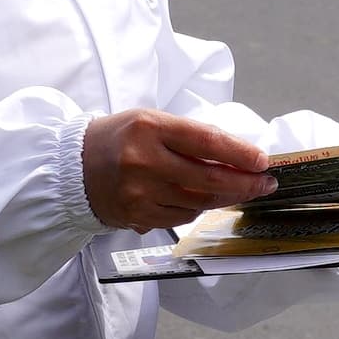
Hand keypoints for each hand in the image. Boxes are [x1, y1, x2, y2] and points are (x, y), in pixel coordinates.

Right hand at [81, 108, 274, 231]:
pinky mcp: (137, 215)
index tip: (262, 160)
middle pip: (209, 179)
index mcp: (150, 128)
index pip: (206, 141)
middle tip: (265, 183)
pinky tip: (207, 200)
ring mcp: (140, 192)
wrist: (73, 167)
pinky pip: (182, 217)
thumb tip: (238, 154)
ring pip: (199, 202)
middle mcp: (143, 161)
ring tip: (242, 190)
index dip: (240, 153)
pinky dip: (200, 209)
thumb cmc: (119, 138)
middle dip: (245, 183)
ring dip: (227, 198)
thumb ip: (191, 136)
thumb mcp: (152, 121)